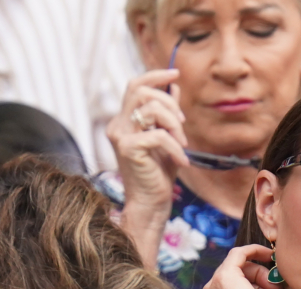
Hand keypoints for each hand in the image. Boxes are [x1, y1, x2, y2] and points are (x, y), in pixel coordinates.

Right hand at [108, 69, 189, 221]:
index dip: (155, 76)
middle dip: (169, 102)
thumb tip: (174, 86)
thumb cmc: (159, 174)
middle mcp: (117, 125)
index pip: (135, 85)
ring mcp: (120, 136)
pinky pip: (158, 134)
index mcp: (124, 121)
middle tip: (182, 125)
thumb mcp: (168, 138)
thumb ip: (168, 113)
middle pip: (141, 90)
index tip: (175, 73)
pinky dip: (175, 147)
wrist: (151, 203)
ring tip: (182, 144)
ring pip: (151, 108)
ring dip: (174, 124)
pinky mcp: (128, 148)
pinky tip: (182, 161)